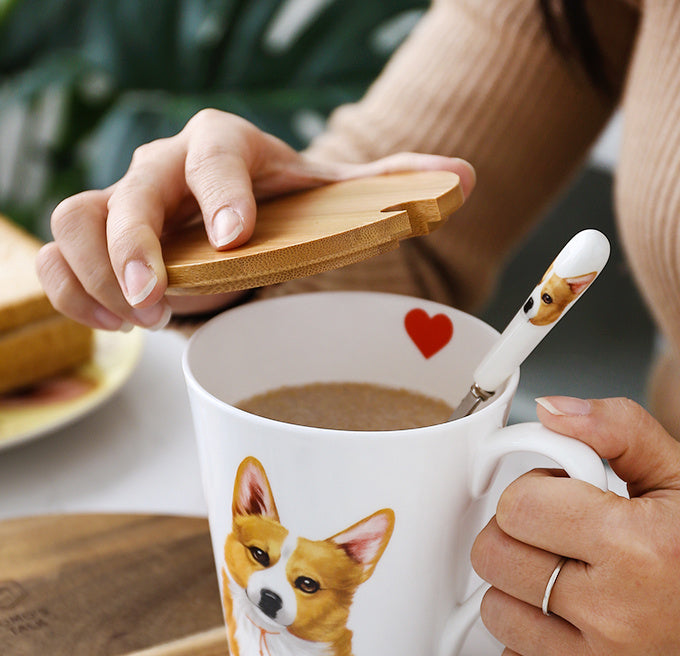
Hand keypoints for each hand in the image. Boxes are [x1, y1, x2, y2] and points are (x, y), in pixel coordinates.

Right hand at [36, 108, 475, 329]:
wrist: (241, 219)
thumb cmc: (285, 210)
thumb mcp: (337, 199)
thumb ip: (391, 187)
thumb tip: (463, 178)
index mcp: (229, 149)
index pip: (215, 148)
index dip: (220, 190)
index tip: (236, 240)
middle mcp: (168, 168)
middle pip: (129, 185)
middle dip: (137, 246)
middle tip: (159, 302)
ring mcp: (127, 203)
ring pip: (78, 217)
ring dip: (96, 274)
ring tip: (137, 321)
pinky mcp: (102, 241)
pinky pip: (61, 256)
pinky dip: (71, 291)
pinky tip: (113, 326)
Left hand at [471, 396, 679, 655]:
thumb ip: (614, 428)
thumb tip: (550, 410)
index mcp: (636, 546)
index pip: (518, 506)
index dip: (534, 491)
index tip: (559, 496)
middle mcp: (616, 615)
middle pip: (494, 556)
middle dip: (518, 533)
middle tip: (558, 533)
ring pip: (495, 610)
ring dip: (520, 586)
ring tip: (568, 577)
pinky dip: (528, 641)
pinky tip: (567, 623)